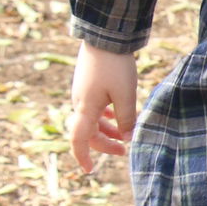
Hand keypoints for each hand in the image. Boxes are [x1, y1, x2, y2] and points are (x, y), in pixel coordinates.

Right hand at [71, 43, 138, 171]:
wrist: (106, 35)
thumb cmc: (116, 66)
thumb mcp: (125, 95)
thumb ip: (126, 119)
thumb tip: (127, 140)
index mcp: (85, 108)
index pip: (78, 140)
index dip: (83, 157)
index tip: (90, 170)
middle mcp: (79, 102)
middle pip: (88, 132)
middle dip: (104, 144)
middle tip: (123, 151)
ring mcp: (83, 92)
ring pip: (92, 120)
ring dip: (106, 130)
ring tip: (124, 136)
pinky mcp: (88, 83)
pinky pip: (94, 107)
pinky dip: (105, 116)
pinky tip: (118, 115)